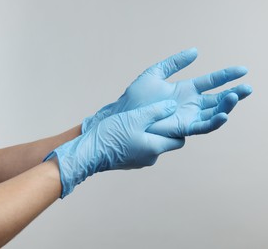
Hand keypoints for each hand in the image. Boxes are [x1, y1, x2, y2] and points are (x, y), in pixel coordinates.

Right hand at [45, 100, 183, 197]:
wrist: (87, 153)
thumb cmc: (110, 135)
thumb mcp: (135, 117)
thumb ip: (156, 111)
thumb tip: (173, 106)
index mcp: (154, 148)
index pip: (179, 140)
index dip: (180, 128)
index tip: (174, 116)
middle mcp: (150, 158)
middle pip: (166, 142)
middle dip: (164, 129)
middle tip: (158, 114)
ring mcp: (139, 161)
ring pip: (152, 144)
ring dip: (150, 133)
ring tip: (141, 119)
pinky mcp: (129, 161)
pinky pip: (140, 148)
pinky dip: (139, 139)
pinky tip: (129, 129)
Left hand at [82, 48, 251, 136]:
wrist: (124, 115)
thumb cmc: (136, 98)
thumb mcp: (155, 74)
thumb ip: (174, 63)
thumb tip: (195, 51)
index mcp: (187, 90)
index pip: (212, 81)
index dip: (227, 76)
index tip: (243, 70)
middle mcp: (191, 104)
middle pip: (218, 99)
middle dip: (234, 94)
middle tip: (248, 88)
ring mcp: (188, 117)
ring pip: (214, 112)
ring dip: (227, 106)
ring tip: (235, 96)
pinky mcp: (183, 128)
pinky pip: (202, 126)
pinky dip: (214, 121)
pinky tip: (223, 115)